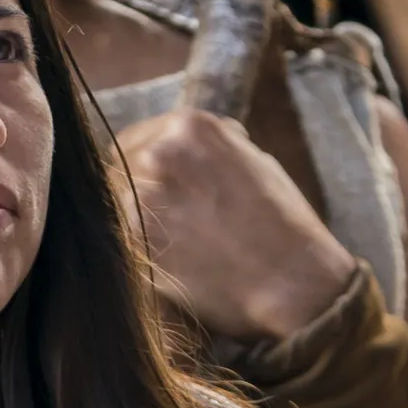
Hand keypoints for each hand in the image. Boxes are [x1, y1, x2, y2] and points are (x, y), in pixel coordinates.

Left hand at [116, 109, 357, 343]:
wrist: (291, 281)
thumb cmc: (283, 224)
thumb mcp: (252, 162)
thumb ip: (208, 152)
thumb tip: (182, 148)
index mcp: (189, 126)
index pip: (139, 137)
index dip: (147, 163)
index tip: (158, 185)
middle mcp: (158, 153)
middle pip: (119, 168)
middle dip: (137, 190)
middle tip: (165, 217)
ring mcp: (141, 197)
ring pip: (116, 205)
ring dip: (137, 221)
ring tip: (178, 242)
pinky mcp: (134, 242)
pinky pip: (122, 239)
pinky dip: (140, 249)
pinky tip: (174, 259)